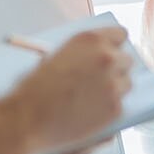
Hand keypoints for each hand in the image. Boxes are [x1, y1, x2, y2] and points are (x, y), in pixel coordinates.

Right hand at [7, 26, 131, 153]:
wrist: (27, 119)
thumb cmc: (33, 89)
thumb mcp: (54, 57)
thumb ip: (80, 55)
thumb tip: (96, 59)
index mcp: (90, 40)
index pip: (121, 34)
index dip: (114, 46)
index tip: (111, 53)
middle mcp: (107, 58)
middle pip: (127, 60)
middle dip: (116, 69)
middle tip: (102, 79)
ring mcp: (113, 84)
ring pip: (127, 84)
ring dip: (115, 89)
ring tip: (93, 98)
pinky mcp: (115, 109)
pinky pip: (121, 105)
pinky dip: (109, 110)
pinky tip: (90, 113)